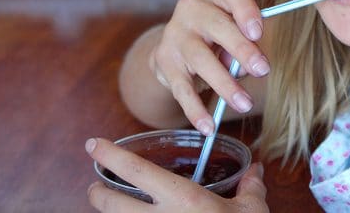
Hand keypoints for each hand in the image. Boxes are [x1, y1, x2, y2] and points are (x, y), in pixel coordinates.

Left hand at [86, 137, 268, 211]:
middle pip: (110, 204)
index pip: (136, 170)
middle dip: (96, 193)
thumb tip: (255, 170)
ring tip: (112, 208)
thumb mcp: (252, 211)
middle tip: (94, 187)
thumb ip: (250, 187)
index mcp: (184, 199)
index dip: (111, 155)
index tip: (94, 144)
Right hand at [151, 0, 269, 133]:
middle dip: (242, 49)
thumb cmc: (217, 36)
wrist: (175, 47)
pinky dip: (196, 110)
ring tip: (244, 104)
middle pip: (218, 26)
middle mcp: (192, 10)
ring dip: (224, 84)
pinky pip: (181, 89)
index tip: (258, 31)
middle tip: (262, 70)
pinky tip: (208, 126)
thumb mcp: (234, 31)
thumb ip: (246, 42)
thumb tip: (251, 66)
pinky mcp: (163, 62)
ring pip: (200, 59)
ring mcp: (174, 35)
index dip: (246, 10)